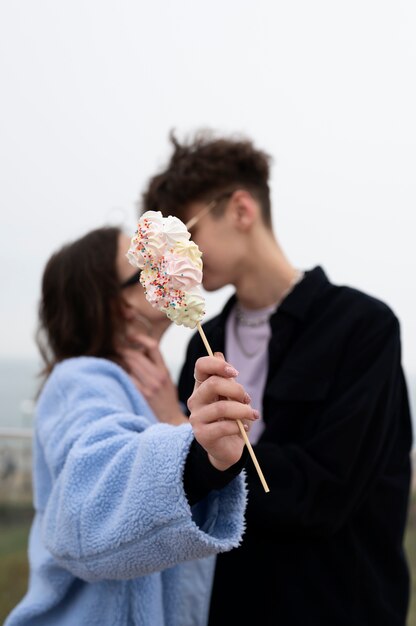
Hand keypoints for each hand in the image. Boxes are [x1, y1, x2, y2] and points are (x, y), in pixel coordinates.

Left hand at [120, 333, 186, 424]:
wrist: (170, 420)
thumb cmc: (167, 400)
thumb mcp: (167, 380)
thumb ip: (157, 367)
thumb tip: (140, 352)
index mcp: (164, 371)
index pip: (153, 347)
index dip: (140, 338)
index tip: (131, 337)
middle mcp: (158, 376)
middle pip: (137, 355)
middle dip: (124, 349)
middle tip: (116, 348)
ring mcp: (150, 386)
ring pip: (131, 365)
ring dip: (120, 359)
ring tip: (114, 357)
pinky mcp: (142, 395)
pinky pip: (128, 378)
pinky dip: (121, 373)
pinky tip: (117, 372)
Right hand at [188, 354, 258, 470]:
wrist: (227, 447)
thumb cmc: (231, 418)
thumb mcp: (232, 396)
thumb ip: (226, 378)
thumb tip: (218, 354)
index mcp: (202, 387)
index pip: (201, 366)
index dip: (218, 365)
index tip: (234, 372)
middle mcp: (195, 400)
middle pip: (213, 384)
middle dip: (236, 390)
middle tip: (246, 399)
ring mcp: (196, 418)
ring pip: (222, 407)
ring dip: (243, 410)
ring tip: (253, 415)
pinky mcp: (202, 435)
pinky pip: (224, 426)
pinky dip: (239, 426)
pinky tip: (244, 428)